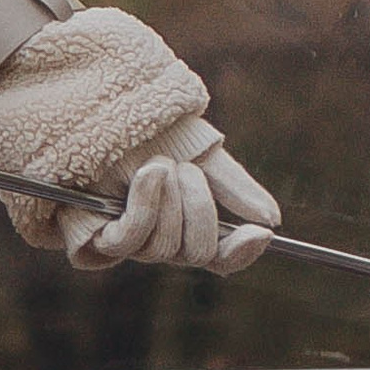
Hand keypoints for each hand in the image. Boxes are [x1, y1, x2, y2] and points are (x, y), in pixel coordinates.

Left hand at [64, 123, 280, 275]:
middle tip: (186, 169)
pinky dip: (147, 204)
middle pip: (199, 253)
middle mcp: (162, 240)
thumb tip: (270, 219)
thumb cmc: (149, 134)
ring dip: (169, 199)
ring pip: (166, 247)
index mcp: (189, 224)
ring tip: (158, 163)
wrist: (104, 113)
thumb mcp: (199, 153)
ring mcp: (131, 243)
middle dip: (199, 207)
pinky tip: (150, 174)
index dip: (242, 252)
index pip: (222, 257)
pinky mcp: (98, 240)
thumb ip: (233, 186)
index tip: (261, 234)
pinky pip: (130, 239)